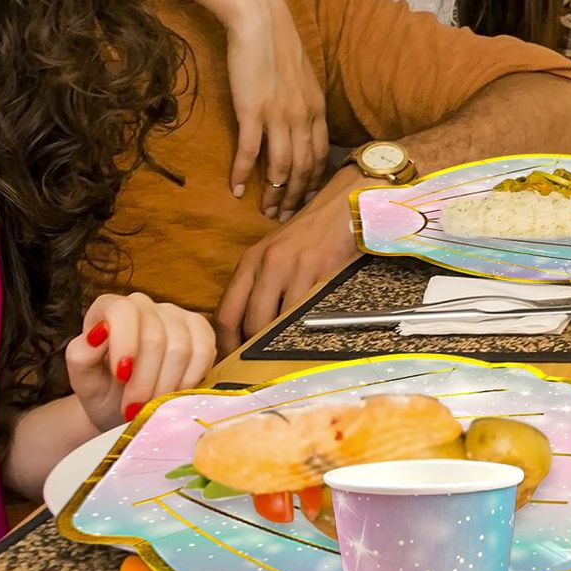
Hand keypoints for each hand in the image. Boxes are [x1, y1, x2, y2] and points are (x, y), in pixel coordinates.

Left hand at [67, 293, 216, 426]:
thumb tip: (96, 335)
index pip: (122, 311)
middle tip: (133, 408)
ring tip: (151, 406)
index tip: (121, 376)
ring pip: (180, 348)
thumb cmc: (102, 388)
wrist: (125, 405)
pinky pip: (204, 353)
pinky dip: (189, 380)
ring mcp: (176, 315)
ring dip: (165, 385)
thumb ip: (81, 355)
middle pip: (154, 337)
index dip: (124, 342)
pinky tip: (173, 394)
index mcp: (110, 308)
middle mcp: (145, 304)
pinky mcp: (201, 331)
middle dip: (144, 379)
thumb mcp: (83, 379)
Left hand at [215, 176, 360, 350]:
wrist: (344, 205)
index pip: (226, 314)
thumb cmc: (308, 234)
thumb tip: (246, 331)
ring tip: (289, 353)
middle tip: (261, 365)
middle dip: (256, 349)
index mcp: (251, 261)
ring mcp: (299, 268)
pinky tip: (314, 333)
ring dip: (285, 342)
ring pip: (283, 322)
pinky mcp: (326, 272)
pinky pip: (313, 312)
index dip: (227, 345)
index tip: (231, 361)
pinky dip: (311, 328)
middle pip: (253, 323)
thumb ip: (256, 285)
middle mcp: (270, 264)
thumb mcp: (272, 253)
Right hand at [226, 0, 327, 220]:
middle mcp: (303, 117)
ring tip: (265, 212)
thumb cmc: (278, 46)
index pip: (321, 156)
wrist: (261, 22)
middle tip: (285, 216)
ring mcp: (278, 116)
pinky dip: (244, 173)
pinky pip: (251, 151)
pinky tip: (237, 190)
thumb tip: (300, 122)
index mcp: (316, 110)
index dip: (314, 182)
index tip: (307, 200)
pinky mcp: (252, 111)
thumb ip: (304, 104)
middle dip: (295, 196)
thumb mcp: (302, 78)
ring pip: (281, 167)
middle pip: (303, 168)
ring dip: (273, 193)